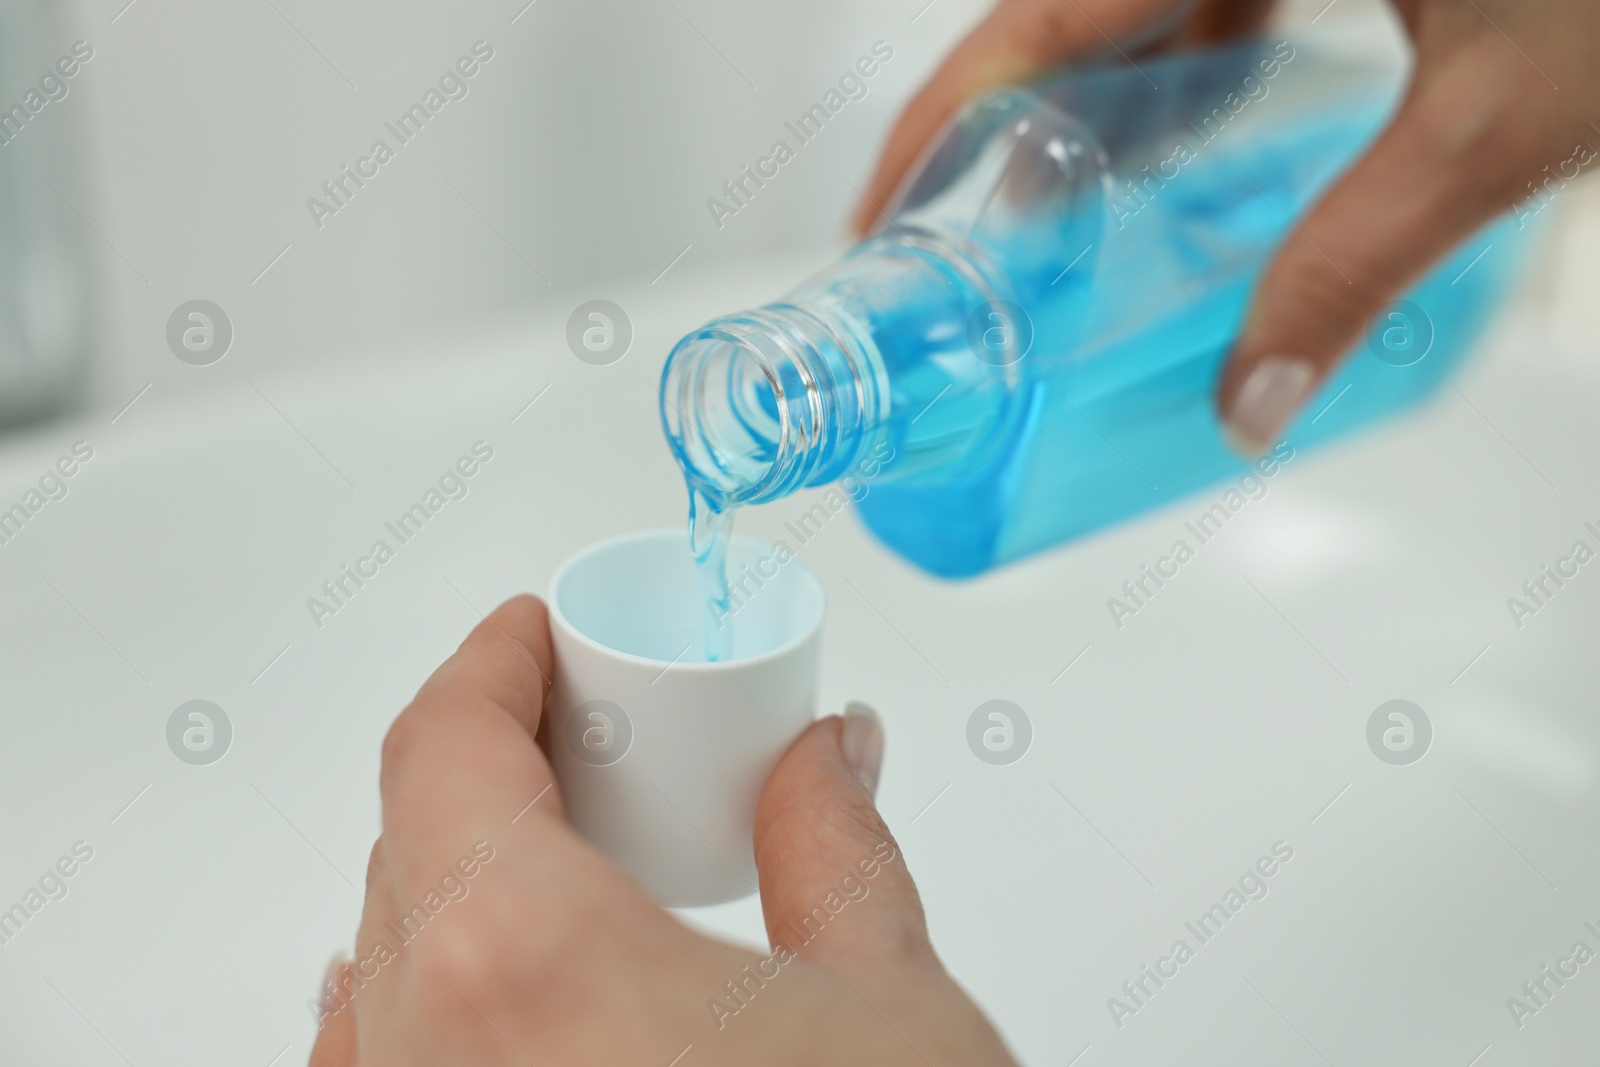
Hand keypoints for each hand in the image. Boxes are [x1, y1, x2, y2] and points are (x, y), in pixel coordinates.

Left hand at [308, 595, 1015, 1065]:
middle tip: (592, 742)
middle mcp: (428, 1062)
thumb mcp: (892, 1005)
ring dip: (450, 880)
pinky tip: (463, 1001)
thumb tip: (824, 761)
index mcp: (524, 965)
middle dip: (494, 768)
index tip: (530, 637)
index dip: (489, 665)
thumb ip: (836, 845)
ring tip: (561, 858)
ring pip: (383, 963)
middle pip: (411, 846)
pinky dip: (405, 1005)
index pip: (444, 746)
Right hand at [853, 0, 1599, 454]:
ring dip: (1086, 108)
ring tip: (1050, 226)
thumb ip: (1361, 261)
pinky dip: (1182, 72)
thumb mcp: (1501, 120)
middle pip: (1068, 11)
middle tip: (951, 248)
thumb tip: (1249, 398)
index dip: (937, 125)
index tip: (879, 221)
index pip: (1036, 12)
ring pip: (1138, 1)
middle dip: (992, 131)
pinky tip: (1186, 155)